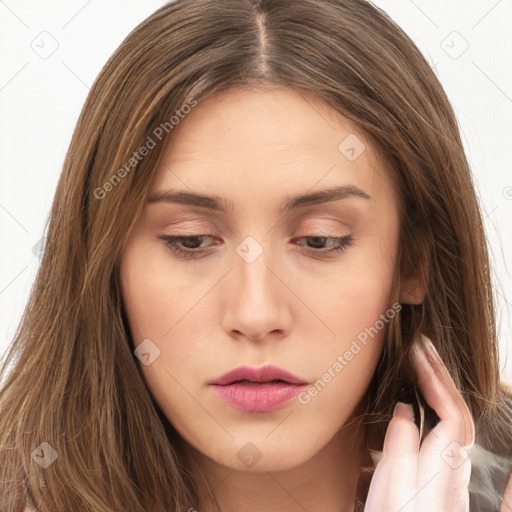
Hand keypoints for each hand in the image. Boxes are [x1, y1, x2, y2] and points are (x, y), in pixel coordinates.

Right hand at [364, 333, 475, 511]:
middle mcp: (453, 476)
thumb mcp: (390, 496)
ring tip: (427, 369)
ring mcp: (450, 484)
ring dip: (445, 393)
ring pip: (457, 429)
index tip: (418, 355)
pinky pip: (458, 450)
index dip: (436, 380)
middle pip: (459, 417)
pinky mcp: (443, 492)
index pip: (450, 414)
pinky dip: (455, 423)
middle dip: (444, 378)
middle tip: (425, 350)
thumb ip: (399, 453)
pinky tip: (451, 420)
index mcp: (441, 473)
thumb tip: (404, 411)